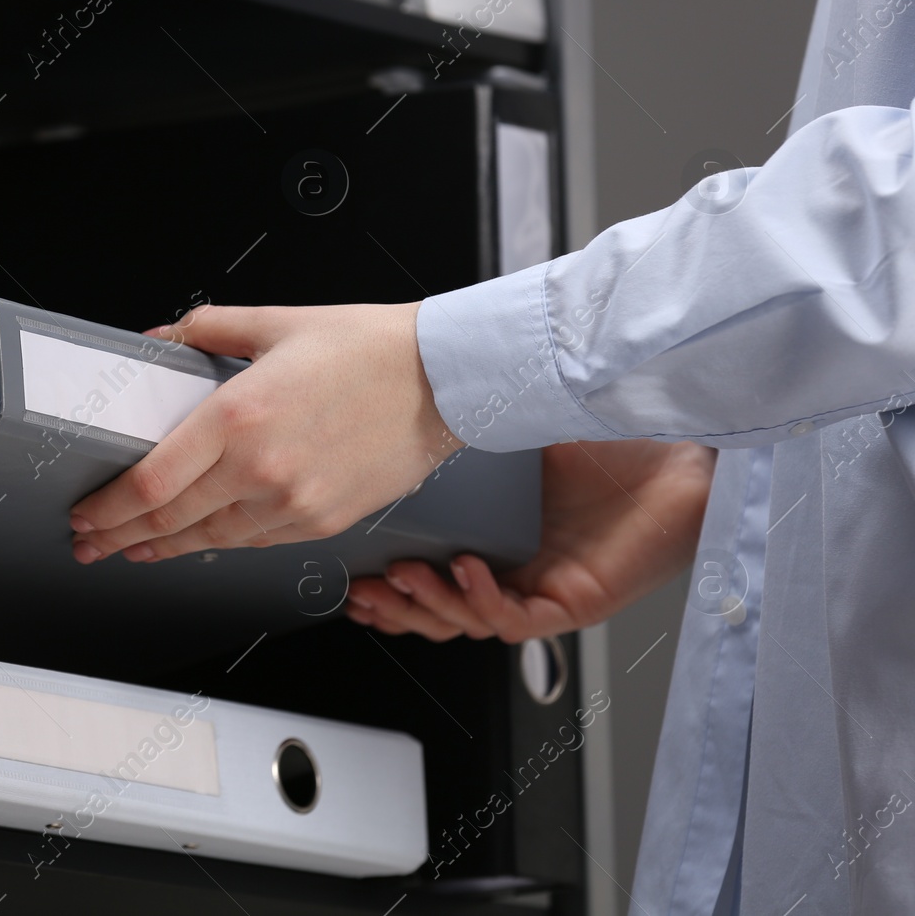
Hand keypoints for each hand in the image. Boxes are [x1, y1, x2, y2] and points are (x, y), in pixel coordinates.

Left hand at [68, 303, 462, 562]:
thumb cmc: (368, 348)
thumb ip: (205, 330)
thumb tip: (160, 339)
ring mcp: (293, 503)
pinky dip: (219, 543)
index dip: (107, 508)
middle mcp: (260, 468)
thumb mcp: (275, 322)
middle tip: (89, 544)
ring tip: (134, 549)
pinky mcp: (322, 522)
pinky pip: (254, 542)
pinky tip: (201, 539)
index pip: (151, 482)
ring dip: (164, 548)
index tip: (85, 513)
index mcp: (238, 416)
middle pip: (169, 521)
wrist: (444, 379)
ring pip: (209, 540)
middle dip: (118, 537)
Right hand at [345, 439, 715, 641]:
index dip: (389, 584)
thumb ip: (466, 433)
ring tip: (405, 578)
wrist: (683, 441)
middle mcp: (518, 566)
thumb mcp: (516, 428)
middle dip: (395, 606)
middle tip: (365, 591)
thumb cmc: (617, 434)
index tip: (352, 573)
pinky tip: (468, 570)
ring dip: (429, 605)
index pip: (431, 575)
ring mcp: (545, 587)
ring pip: (468, 622)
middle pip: (438, 611)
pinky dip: (483, 598)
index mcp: (497, 533)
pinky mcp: (576, 601)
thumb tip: (410, 413)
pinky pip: (516, 620)